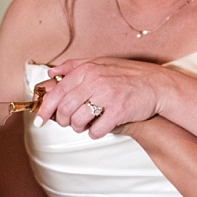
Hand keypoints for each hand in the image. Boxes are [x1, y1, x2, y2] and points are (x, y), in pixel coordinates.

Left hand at [33, 58, 171, 139]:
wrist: (157, 85)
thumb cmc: (127, 76)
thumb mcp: (100, 64)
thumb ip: (74, 67)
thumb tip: (51, 73)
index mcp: (87, 69)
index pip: (56, 93)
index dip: (44, 109)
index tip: (39, 121)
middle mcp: (95, 80)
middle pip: (65, 110)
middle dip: (64, 121)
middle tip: (71, 123)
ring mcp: (107, 96)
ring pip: (78, 122)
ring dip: (80, 128)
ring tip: (87, 124)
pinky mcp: (118, 111)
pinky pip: (96, 131)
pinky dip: (95, 133)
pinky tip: (101, 127)